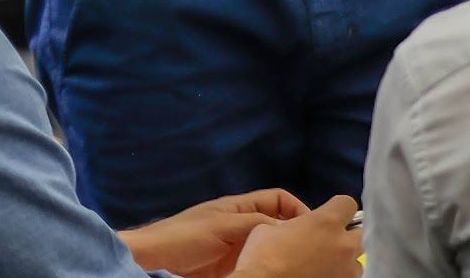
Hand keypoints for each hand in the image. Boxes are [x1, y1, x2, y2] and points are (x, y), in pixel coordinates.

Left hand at [123, 190, 307, 277]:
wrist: (156, 259)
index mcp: (239, 207)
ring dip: (285, 253)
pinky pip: (259, 263)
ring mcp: (240, 246)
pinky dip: (271, 267)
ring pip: (271, 246)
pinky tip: (280, 273)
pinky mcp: (235, 267)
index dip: (297, 209)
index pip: (278, 200)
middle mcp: (243, 224)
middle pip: (278, 225)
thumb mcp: (223, 225)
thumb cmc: (185, 235)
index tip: (312, 228)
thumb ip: (254, 223)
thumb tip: (288, 226)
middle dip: (295, 234)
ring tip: (303, 266)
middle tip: (313, 252)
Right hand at [231, 195, 359, 275]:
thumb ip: (291, 224)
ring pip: (356, 258)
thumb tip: (295, 228)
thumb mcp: (268, 228)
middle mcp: (343, 245)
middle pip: (358, 233)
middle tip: (324, 240)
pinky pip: (348, 276)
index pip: (347, 204)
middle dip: (344, 234)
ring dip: (343, 257)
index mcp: (325, 222)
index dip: (336, 207)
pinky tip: (320, 275)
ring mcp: (348, 270)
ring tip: (322, 262)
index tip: (326, 213)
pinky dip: (338, 274)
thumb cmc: (265, 257)